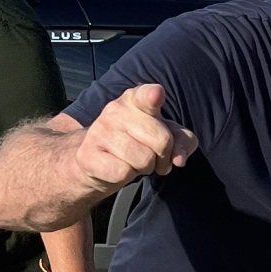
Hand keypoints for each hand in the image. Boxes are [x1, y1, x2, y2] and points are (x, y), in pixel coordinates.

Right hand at [77, 80, 196, 196]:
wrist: (94, 161)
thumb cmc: (135, 143)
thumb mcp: (164, 136)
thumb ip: (182, 141)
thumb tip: (179, 159)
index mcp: (135, 100)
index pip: (145, 95)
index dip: (153, 96)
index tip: (156, 95)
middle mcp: (115, 111)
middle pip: (162, 140)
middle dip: (163, 156)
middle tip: (152, 156)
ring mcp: (100, 132)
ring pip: (144, 160)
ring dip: (145, 168)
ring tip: (133, 161)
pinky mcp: (88, 155)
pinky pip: (124, 173)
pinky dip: (126, 177)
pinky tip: (118, 168)